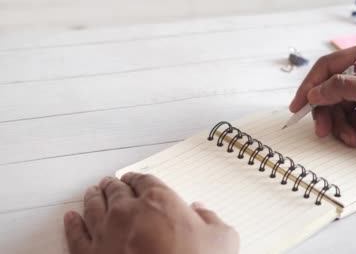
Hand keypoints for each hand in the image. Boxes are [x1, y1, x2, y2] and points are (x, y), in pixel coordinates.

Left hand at [63, 173, 238, 253]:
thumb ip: (211, 218)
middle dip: (114, 185)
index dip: (138, 178)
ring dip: (93, 197)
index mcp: (160, 200)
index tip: (135, 179)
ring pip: (93, 207)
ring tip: (92, 193)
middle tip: (112, 183)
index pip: (144, 180)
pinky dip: (72, 224)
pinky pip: (75, 235)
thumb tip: (202, 210)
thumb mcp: (222, 238)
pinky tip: (71, 219)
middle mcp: (129, 211)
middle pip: (116, 190)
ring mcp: (106, 233)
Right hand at [290, 41, 355, 153]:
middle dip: (326, 113)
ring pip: (337, 109)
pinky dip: (353, 130)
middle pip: (328, 91)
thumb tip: (315, 92)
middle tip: (323, 131)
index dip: (309, 86)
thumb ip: (344, 88)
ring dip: (342, 126)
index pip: (326, 67)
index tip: (297, 106)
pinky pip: (349, 119)